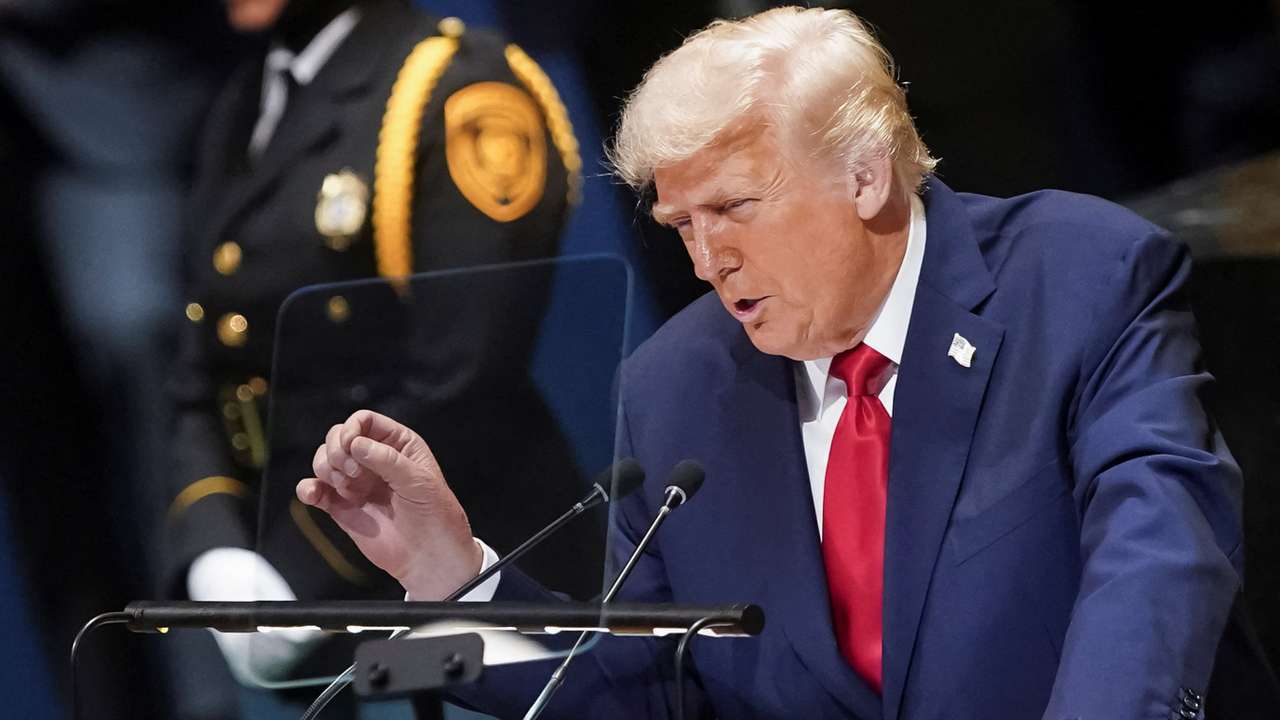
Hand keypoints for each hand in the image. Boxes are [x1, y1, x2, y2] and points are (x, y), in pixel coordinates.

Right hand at [296, 409, 482, 599]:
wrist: (429, 557)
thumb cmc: (435, 516)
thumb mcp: (420, 482)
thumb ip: (388, 460)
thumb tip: (355, 443)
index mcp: (397, 444)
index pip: (364, 420)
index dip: (352, 429)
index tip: (351, 446)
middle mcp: (374, 459)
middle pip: (337, 436)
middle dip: (338, 452)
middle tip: (356, 475)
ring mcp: (356, 481)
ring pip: (323, 460)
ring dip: (328, 471)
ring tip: (352, 491)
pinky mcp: (342, 506)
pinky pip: (313, 489)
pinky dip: (308, 489)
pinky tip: (315, 495)